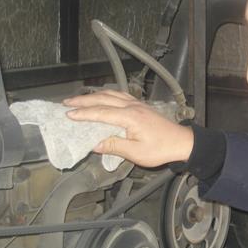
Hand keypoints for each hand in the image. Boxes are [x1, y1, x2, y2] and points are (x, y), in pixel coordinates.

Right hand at [63, 90, 193, 167]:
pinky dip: (106, 94)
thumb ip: (114, 146)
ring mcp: (137, 104)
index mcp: (130, 117)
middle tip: (66, 103)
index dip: (83, 114)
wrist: (181, 142)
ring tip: (78, 99)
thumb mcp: (136, 152)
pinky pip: (120, 95)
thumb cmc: (161, 149)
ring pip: (111, 95)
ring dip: (93, 96)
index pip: (101, 113)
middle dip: (83, 101)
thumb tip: (94, 143)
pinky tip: (102, 96)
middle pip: (103, 99)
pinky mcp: (141, 106)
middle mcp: (132, 107)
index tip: (67, 115)